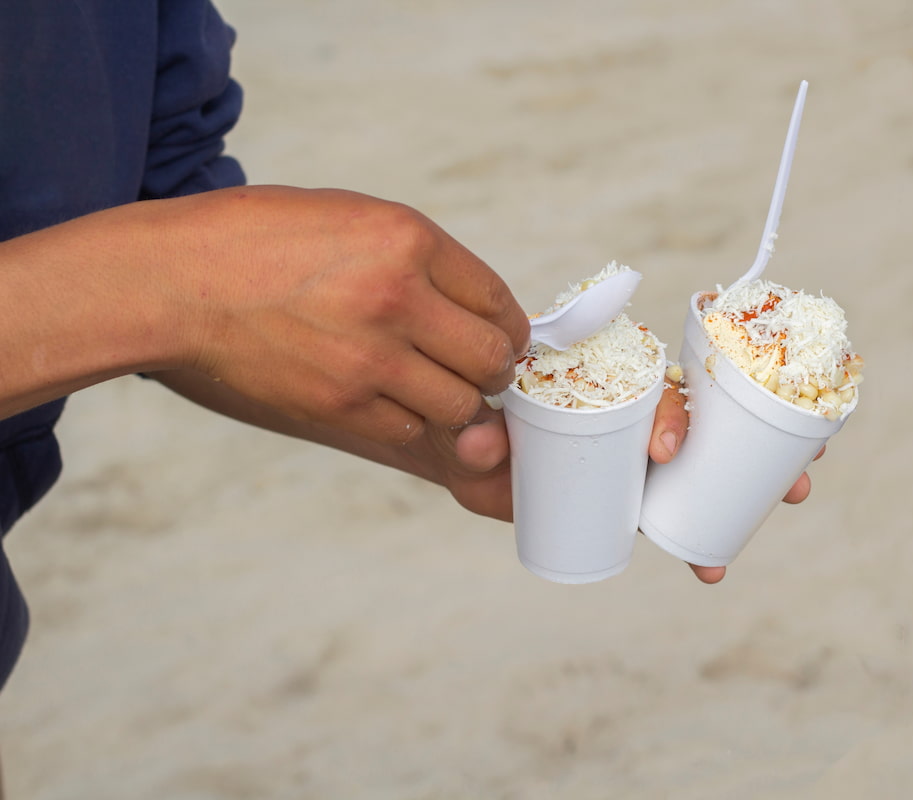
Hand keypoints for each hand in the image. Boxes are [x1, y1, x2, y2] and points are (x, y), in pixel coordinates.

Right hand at [161, 186, 529, 445]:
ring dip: (454, 400)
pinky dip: (405, 417)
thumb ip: (422, 260)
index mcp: (408, 240)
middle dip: (491, 369)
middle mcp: (397, 298)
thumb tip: (479, 307)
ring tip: (426, 383)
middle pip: (492, 359)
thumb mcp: (355, 219)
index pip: (498, 301)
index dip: (506, 326)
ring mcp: (368, 357)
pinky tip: (380, 394)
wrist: (178, 282)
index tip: (497, 335)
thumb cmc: (264, 241)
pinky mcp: (340, 402)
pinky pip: (408, 426)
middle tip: (470, 366)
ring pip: (460, 404)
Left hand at [426, 377, 823, 583]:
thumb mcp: (479, 428)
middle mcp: (631, 406)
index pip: (648, 386)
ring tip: (794, 495)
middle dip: (752, 439)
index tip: (667, 451)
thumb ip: (480, 433)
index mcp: (601, 380)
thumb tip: (478, 441)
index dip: (670, 411)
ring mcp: (637, 449)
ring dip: (758, 472)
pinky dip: (710, 525)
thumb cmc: (476, 423)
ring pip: (708, 454)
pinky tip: (721, 556)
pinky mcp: (635, 488)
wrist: (468, 455)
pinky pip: (684, 499)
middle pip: (703, 414)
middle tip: (787, 476)